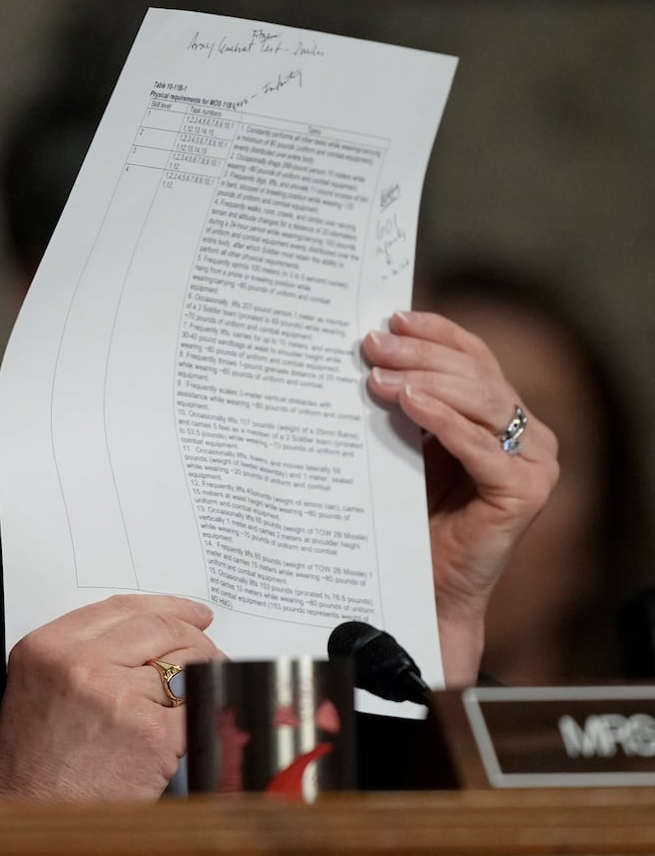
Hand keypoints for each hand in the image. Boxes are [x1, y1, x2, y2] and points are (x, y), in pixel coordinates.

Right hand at [0, 594, 219, 800]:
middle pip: (160, 629)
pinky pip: (195, 712)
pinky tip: (201, 728)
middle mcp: (79, 662)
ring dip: (205, 682)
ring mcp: (115, 695)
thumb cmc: (35, 769)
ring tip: (207, 699)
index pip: (121, 607)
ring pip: (185, 669)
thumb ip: (84, 659)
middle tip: (215, 655)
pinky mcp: (149, 733)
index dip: (168, 607)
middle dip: (198, 640)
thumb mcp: (41, 692)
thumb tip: (153, 645)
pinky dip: (204, 719)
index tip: (194, 614)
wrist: (32, 821)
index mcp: (47, 646)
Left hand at [363, 310, 558, 685]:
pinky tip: (409, 404)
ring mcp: (534, 462)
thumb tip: (369, 352)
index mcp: (502, 414)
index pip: (474, 356)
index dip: (436, 333)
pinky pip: (481, 448)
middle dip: (419, 355)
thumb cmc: (411, 515)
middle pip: (475, 374)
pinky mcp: (524, 492)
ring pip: (481, 402)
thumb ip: (405, 403)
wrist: (424, 585)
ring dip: (426, 381)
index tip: (392, 319)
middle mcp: (527, 433)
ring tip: (379, 375)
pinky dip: (444, 421)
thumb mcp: (406, 445)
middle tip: (371, 346)